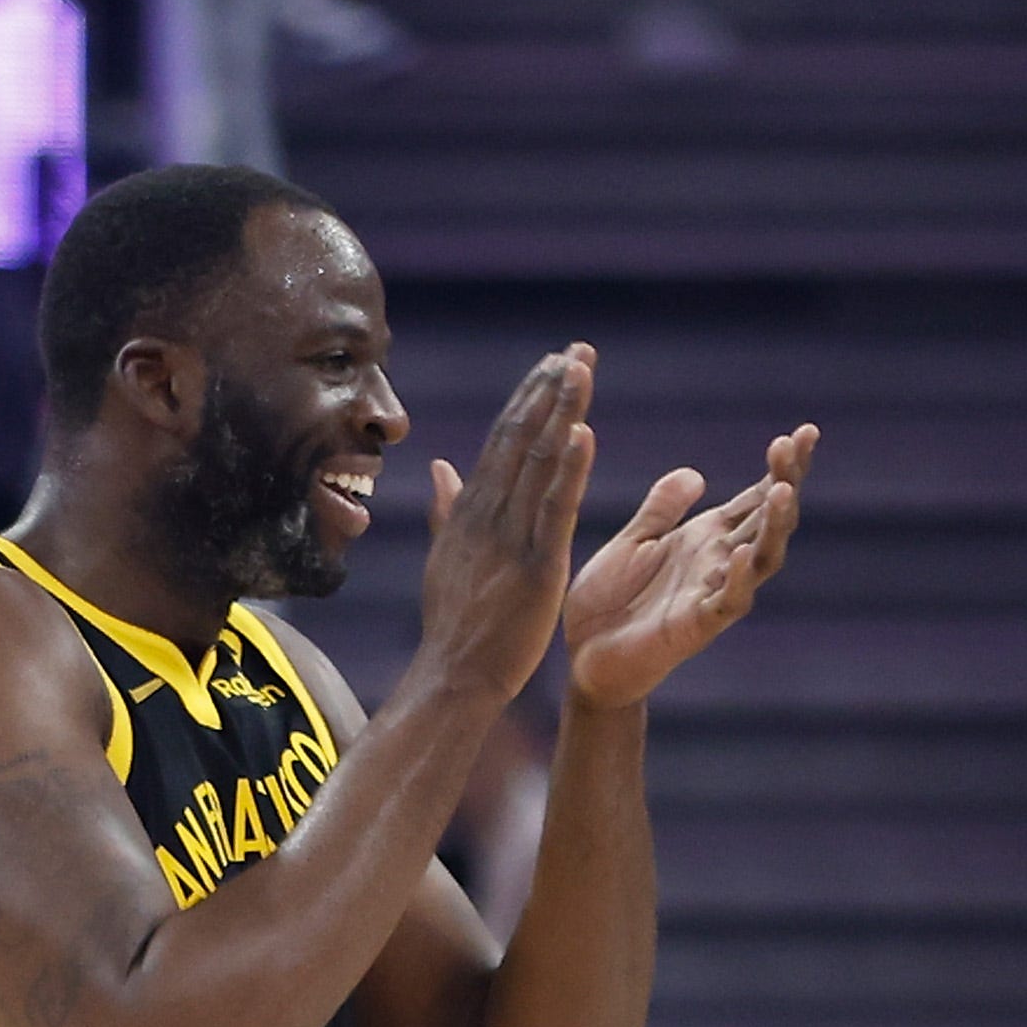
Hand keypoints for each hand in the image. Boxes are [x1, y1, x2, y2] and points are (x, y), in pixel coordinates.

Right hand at [417, 347, 597, 707]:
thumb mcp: (446, 558)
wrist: (453, 676)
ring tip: (580, 369)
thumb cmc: (453, 626)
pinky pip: (556, 509)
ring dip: (561, 411)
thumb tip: (443, 466)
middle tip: (576, 350)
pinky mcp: (537, 567)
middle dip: (549, 390)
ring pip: (538, 462)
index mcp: (472, 511)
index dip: (529, 400)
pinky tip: (583, 432)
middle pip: (521, 438)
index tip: (552, 364)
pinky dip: (569, 469)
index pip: (503, 441)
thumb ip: (448, 509)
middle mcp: (489, 514)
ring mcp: (511, 538)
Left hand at [564, 432, 814, 709]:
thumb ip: (662, 509)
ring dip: (774, 527)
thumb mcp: (634, 542)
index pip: (755, 498)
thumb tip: (696, 474)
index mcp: (705, 540)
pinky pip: (725, 605)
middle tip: (797, 444)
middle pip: (768, 520)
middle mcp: (717, 564)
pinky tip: (741, 551)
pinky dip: (736, 579)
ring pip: (761, 559)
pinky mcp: (693, 628)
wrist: (583, 660)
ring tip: (782, 490)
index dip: (782, 468)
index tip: (804, 432)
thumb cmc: (609, 603)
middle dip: (785, 483)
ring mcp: (711, 596)